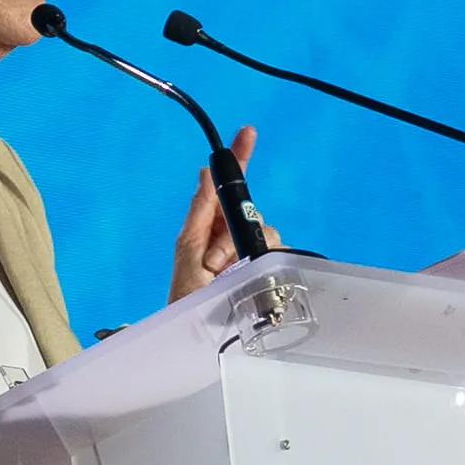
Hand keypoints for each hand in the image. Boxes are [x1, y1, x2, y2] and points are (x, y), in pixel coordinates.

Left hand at [165, 127, 261, 303]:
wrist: (200, 331)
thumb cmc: (187, 297)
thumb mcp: (188, 250)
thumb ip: (200, 210)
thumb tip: (206, 171)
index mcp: (210, 226)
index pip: (227, 187)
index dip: (238, 158)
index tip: (246, 133)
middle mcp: (232, 237)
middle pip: (250, 211)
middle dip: (232, 232)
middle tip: (213, 258)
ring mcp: (250, 255)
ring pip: (266, 234)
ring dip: (240, 252)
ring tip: (220, 275)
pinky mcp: (266, 271)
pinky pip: (277, 254)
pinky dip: (261, 264)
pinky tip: (243, 279)